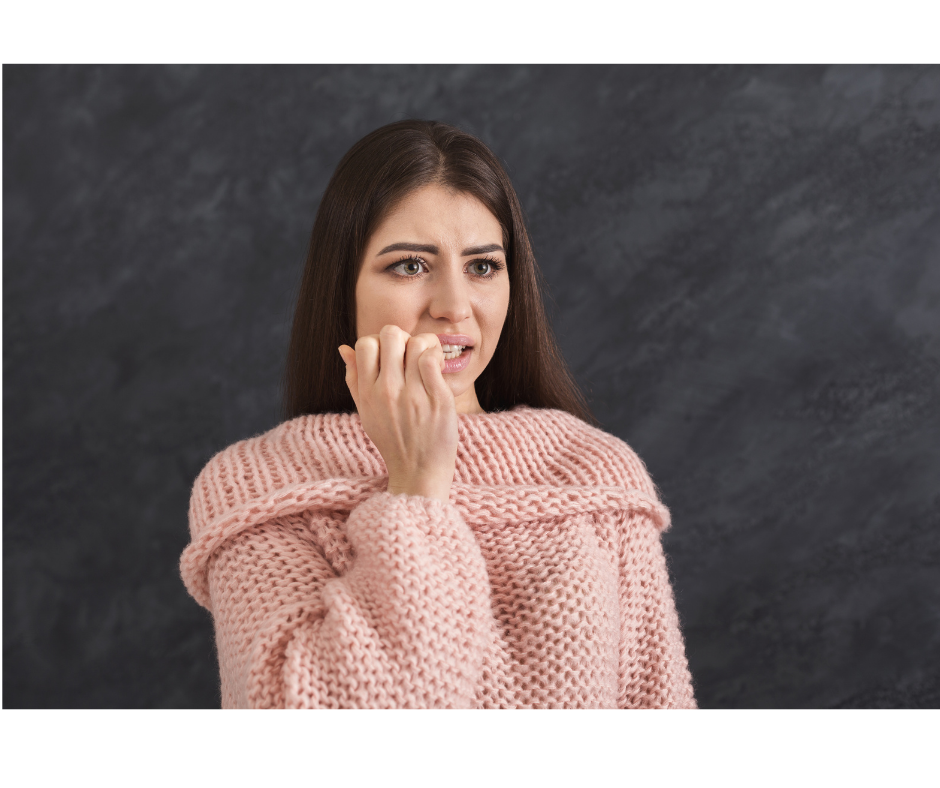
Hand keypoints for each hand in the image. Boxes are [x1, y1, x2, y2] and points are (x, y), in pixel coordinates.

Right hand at [338, 325, 457, 503]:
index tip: (393, 357)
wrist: (419, 473)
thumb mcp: (366, 413)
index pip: (365, 343)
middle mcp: (387, 392)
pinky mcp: (438, 399)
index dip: (381, 342)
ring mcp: (413, 395)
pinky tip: (438, 370)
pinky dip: (438, 357)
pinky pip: (433, 360)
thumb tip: (344, 348)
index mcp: (367, 393)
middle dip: (404, 338)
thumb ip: (354, 379)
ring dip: (425, 346)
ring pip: (417, 342)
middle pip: (391, 334)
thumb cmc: (394, 441)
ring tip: (428, 362)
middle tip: (412, 356)